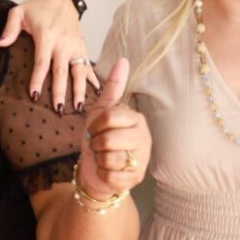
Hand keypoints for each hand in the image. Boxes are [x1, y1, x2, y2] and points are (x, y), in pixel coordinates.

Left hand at [0, 0, 99, 110]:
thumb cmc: (36, 7)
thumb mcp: (18, 12)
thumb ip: (9, 28)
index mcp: (47, 35)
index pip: (42, 62)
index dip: (38, 80)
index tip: (35, 95)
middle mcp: (64, 42)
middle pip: (62, 71)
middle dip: (61, 91)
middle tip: (58, 109)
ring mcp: (75, 45)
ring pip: (80, 70)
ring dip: (80, 89)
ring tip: (79, 107)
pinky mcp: (82, 47)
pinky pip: (89, 65)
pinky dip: (93, 79)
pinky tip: (97, 93)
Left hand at [78, 58, 150, 198]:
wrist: (95, 170)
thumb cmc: (99, 138)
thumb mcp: (101, 111)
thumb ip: (113, 88)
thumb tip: (123, 59)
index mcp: (136, 119)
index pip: (110, 116)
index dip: (95, 125)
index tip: (95, 129)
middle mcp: (144, 138)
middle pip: (109, 139)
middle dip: (96, 144)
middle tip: (99, 145)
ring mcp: (142, 160)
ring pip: (110, 159)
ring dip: (99, 159)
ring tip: (103, 158)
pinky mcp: (135, 179)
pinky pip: (111, 176)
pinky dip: (103, 174)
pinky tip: (107, 171)